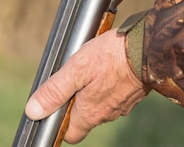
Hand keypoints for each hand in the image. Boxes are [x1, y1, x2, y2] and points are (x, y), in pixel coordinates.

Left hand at [24, 29, 148, 143]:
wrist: (150, 48)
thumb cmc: (112, 57)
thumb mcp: (76, 69)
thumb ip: (55, 91)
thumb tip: (33, 111)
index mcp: (90, 113)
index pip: (71, 134)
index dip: (61, 122)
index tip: (57, 104)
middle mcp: (107, 114)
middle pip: (86, 117)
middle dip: (78, 102)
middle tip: (76, 77)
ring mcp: (123, 105)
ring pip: (102, 104)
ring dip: (95, 90)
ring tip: (94, 66)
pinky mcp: (134, 93)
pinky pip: (117, 94)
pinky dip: (111, 83)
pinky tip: (110, 65)